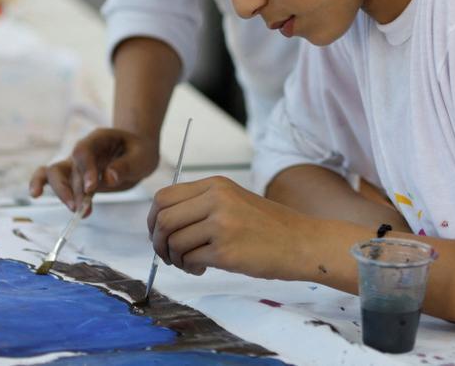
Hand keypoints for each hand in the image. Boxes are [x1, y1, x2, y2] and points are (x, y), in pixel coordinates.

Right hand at [28, 127, 158, 212]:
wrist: (136, 153)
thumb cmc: (140, 151)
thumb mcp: (141, 156)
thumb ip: (125, 166)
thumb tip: (108, 178)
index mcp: (98, 138)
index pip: (84, 151)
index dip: (85, 169)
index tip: (91, 188)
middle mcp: (83, 150)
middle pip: (67, 166)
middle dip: (71, 189)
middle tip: (80, 207)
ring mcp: (75, 163)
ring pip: (55, 173)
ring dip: (61, 193)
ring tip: (76, 211)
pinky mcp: (74, 177)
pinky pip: (51, 178)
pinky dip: (41, 184)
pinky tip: (36, 195)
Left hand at [147, 176, 307, 278]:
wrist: (301, 242)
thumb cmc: (268, 226)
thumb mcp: (234, 200)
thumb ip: (201, 205)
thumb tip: (162, 224)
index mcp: (216, 185)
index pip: (164, 197)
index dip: (153, 219)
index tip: (158, 233)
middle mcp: (217, 200)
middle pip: (163, 219)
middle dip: (158, 241)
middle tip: (168, 254)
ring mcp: (222, 224)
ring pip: (174, 243)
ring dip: (176, 259)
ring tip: (191, 263)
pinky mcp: (226, 251)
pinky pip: (190, 260)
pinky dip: (190, 268)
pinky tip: (203, 268)